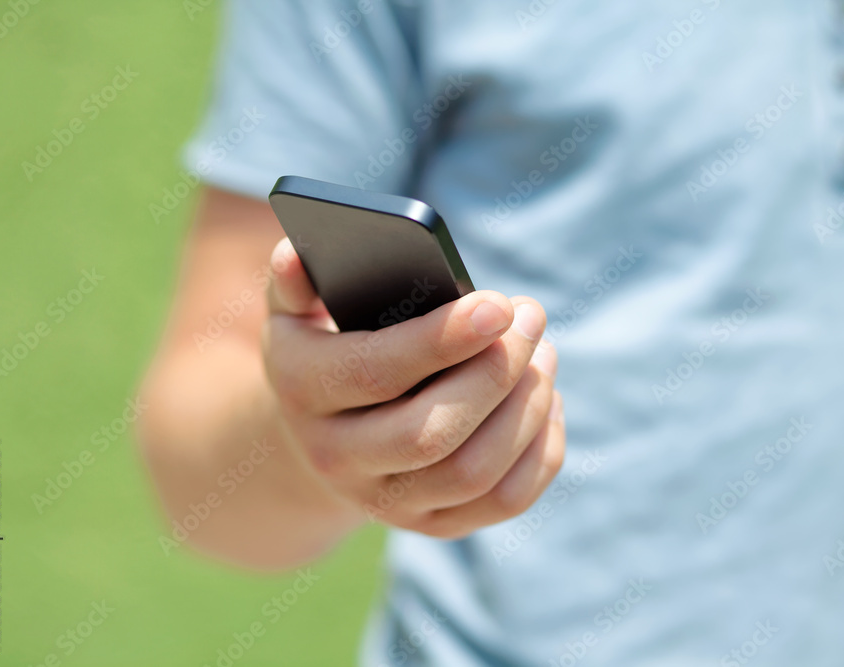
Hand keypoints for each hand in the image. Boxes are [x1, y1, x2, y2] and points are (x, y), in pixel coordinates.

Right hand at [262, 238, 564, 538]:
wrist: (324, 434)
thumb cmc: (328, 350)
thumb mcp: (297, 312)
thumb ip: (297, 280)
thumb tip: (298, 256)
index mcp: (302, 392)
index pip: (375, 372)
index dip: (442, 339)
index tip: (498, 306)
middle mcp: (337, 459)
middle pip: (430, 434)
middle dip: (495, 373)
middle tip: (531, 317)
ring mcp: (385, 502)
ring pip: (473, 472)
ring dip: (525, 408)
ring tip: (543, 351)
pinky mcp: (432, 523)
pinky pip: (503, 501)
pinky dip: (540, 451)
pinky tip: (546, 400)